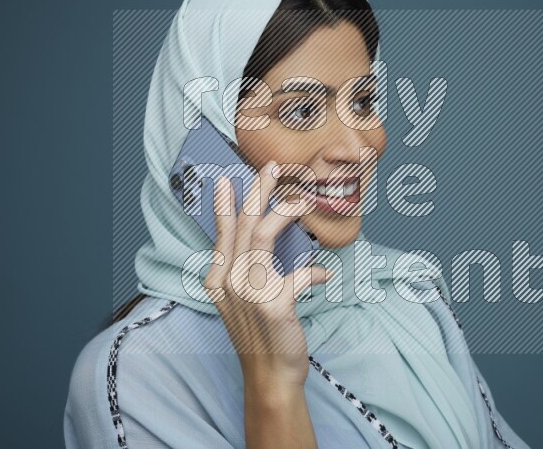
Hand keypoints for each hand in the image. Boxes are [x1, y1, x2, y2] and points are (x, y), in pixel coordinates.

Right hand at [204, 161, 330, 388]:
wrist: (269, 374)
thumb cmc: (260, 334)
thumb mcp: (242, 300)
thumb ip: (245, 269)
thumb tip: (257, 236)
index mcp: (218, 280)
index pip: (221, 234)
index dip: (224, 205)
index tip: (226, 179)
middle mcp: (229, 283)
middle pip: (242, 226)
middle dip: (257, 192)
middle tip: (272, 168)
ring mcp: (249, 293)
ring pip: (262, 237)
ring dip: (282, 213)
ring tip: (299, 200)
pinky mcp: (274, 306)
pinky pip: (299, 275)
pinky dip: (315, 273)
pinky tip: (324, 276)